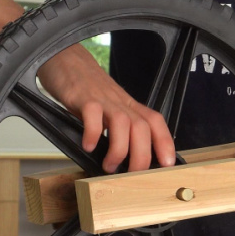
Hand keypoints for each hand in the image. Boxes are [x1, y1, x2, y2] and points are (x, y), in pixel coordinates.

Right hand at [37, 45, 176, 173]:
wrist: (67, 60)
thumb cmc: (88, 89)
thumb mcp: (109, 108)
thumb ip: (118, 129)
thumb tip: (123, 160)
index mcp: (129, 106)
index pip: (155, 122)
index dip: (165, 142)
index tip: (167, 164)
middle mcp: (120, 103)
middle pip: (142, 128)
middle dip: (142, 155)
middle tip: (132, 175)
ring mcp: (103, 100)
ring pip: (123, 123)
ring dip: (119, 150)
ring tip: (109, 166)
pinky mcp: (82, 97)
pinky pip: (92, 115)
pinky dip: (93, 133)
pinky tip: (88, 146)